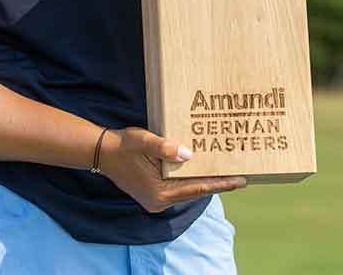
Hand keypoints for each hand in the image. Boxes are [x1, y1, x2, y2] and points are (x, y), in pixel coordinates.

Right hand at [98, 127, 245, 212]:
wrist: (102, 152)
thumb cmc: (123, 146)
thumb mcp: (144, 142)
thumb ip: (165, 148)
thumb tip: (188, 154)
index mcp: (159, 193)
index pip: (197, 189)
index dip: (220, 183)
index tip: (240, 180)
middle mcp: (160, 201)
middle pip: (195, 191)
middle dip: (216, 182)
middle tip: (240, 174)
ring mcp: (157, 199)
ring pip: (188, 190)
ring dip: (204, 181)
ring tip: (226, 172)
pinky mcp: (155, 193)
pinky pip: (179, 187)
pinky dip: (192, 180)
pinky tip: (203, 170)